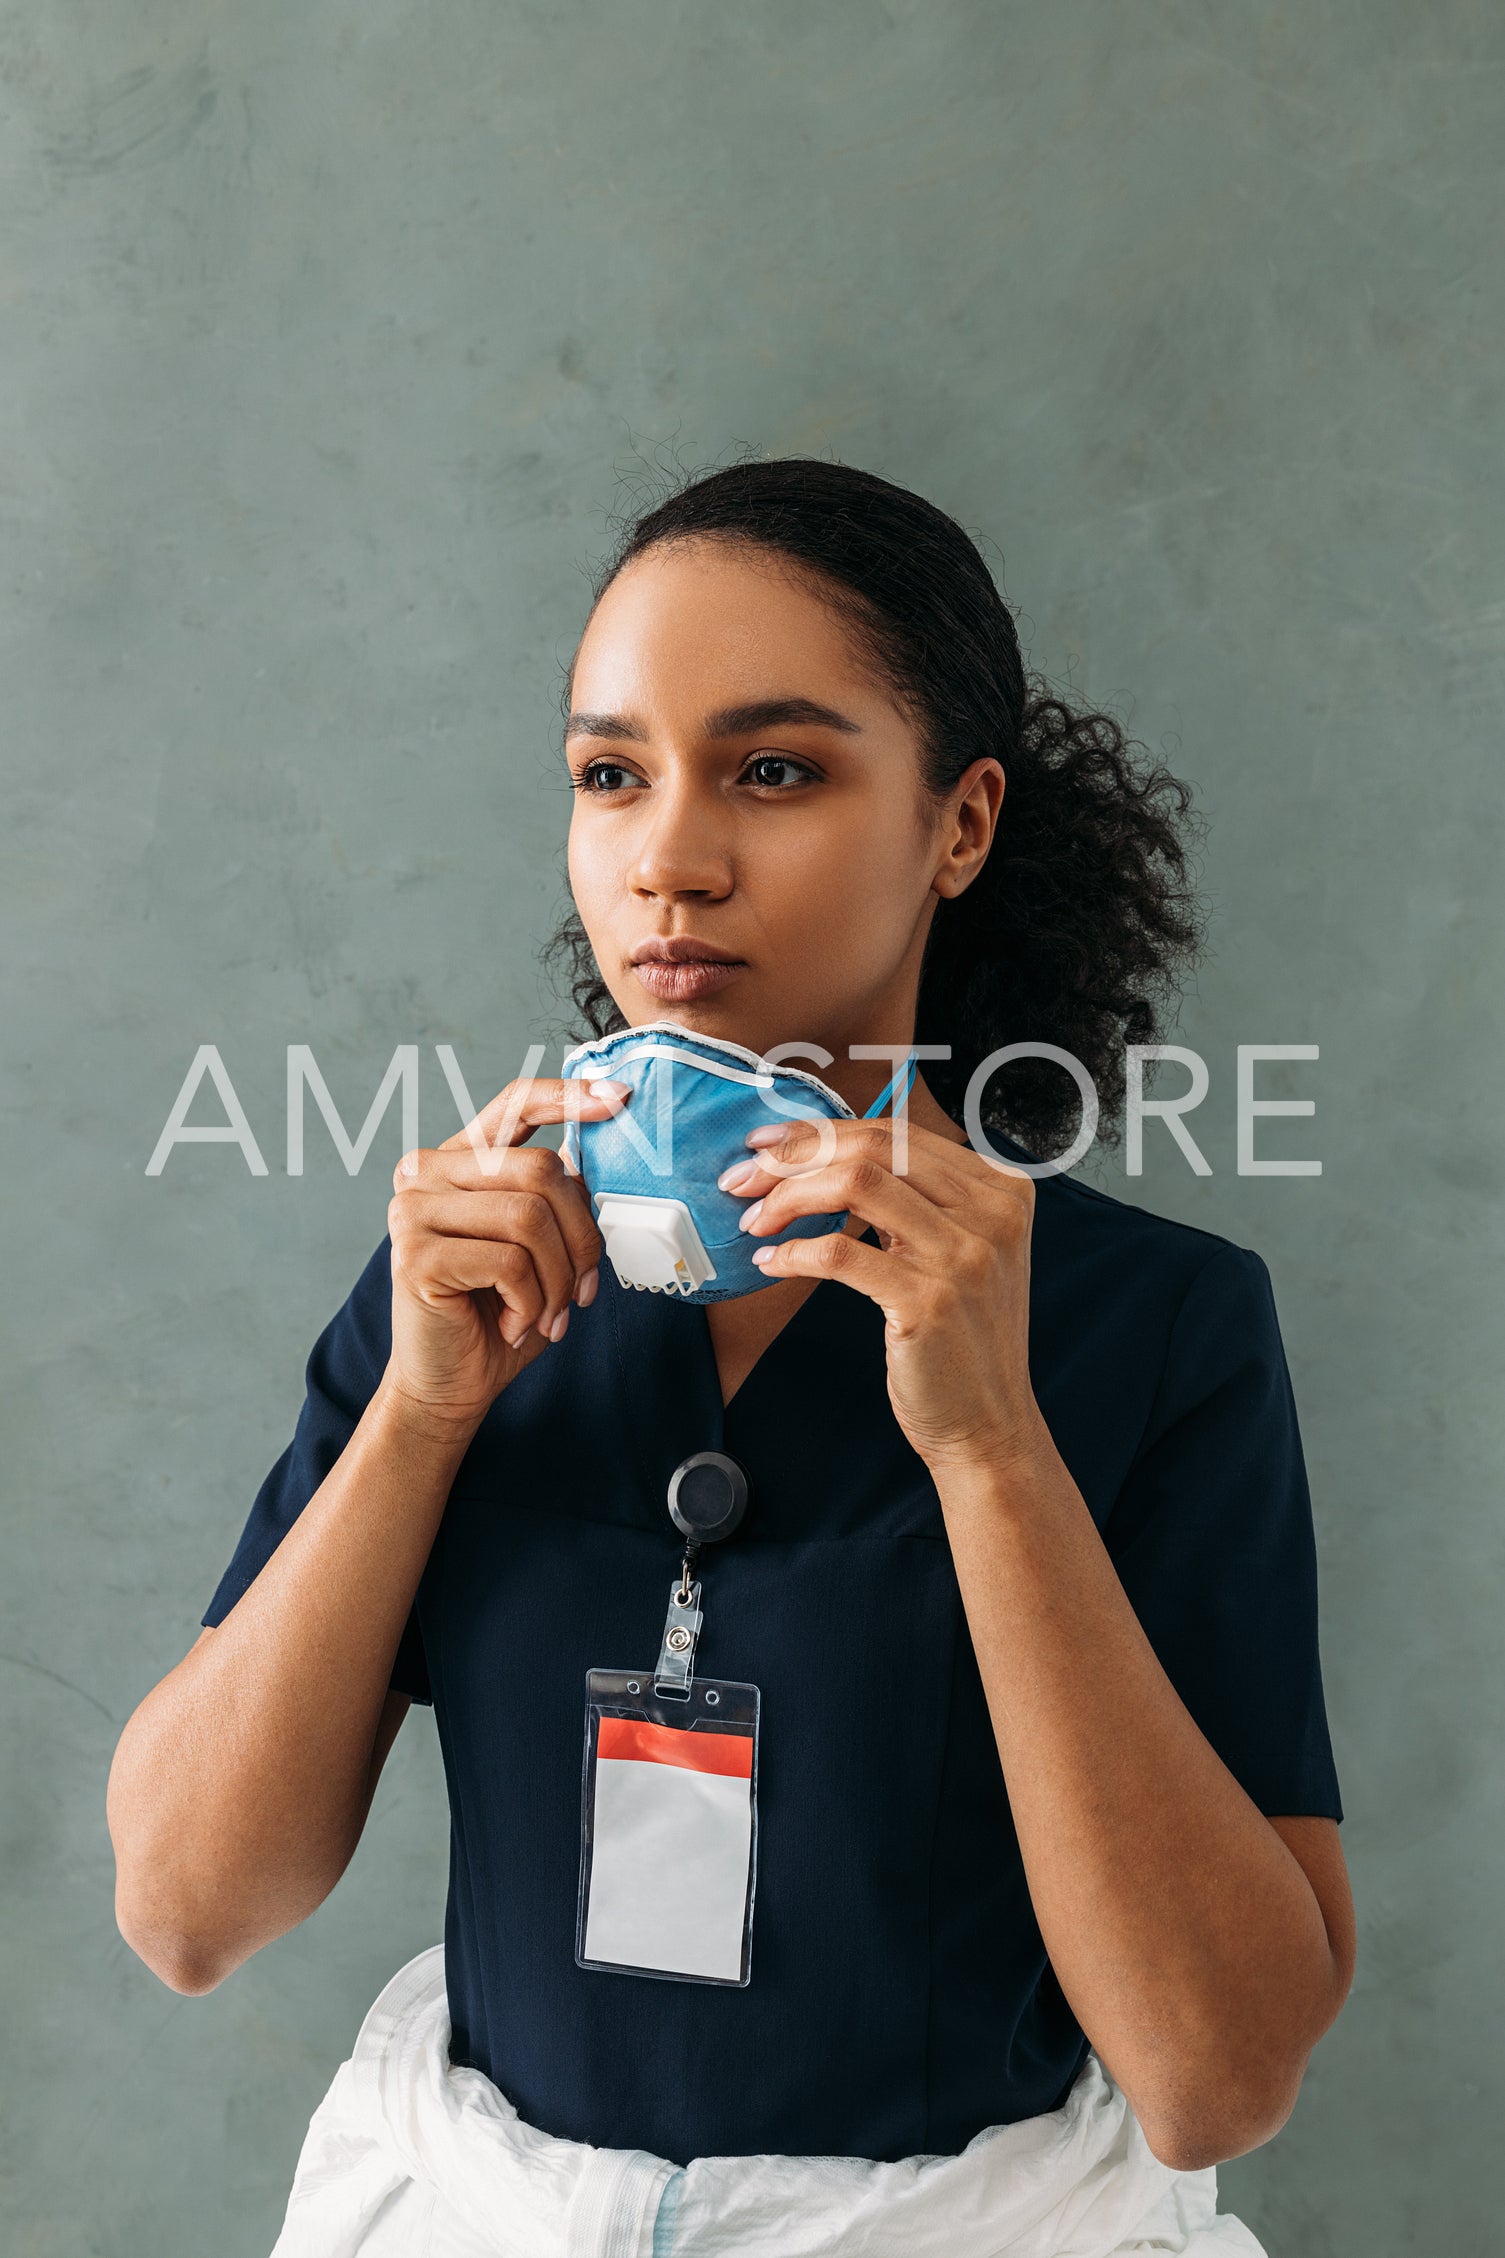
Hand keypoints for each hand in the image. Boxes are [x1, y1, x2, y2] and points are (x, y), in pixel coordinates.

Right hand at [383, 1076, 624, 1436]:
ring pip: (529, 1217)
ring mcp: (413, 1210)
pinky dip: (532, 1302)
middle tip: (583, 1290)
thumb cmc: (501, 1313)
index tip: (621, 1098)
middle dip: (582, 1237)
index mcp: (460, 1160)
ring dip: (558, 1278)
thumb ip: (558, 1197)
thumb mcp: (543, 1247)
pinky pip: (509, 1263)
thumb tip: (599, 1158)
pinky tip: (517, 1323)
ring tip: (550, 1314)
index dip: (570, 1096)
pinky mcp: (414, 1255)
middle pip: (541, 1170)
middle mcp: (427, 1172)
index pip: (516, 1103)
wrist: (454, 1384)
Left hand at [719, 1117, 1046, 1477]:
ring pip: (856, 1185)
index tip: (769, 1142)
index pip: (897, 1133)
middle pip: (874, 1148)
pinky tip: (773, 1261)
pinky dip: (795, 1251)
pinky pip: (841, 1253)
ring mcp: (964, 1257)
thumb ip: (917, 1201)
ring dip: (789, 1197)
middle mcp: (992, 1214)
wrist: (988, 1424)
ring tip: (756, 1219)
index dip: (822, 1131)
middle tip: (746, 1177)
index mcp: (1001, 1190)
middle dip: (795, 1155)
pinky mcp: (929, 1302)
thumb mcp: (959, 1251)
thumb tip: (821, 1156)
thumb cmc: (960, 1339)